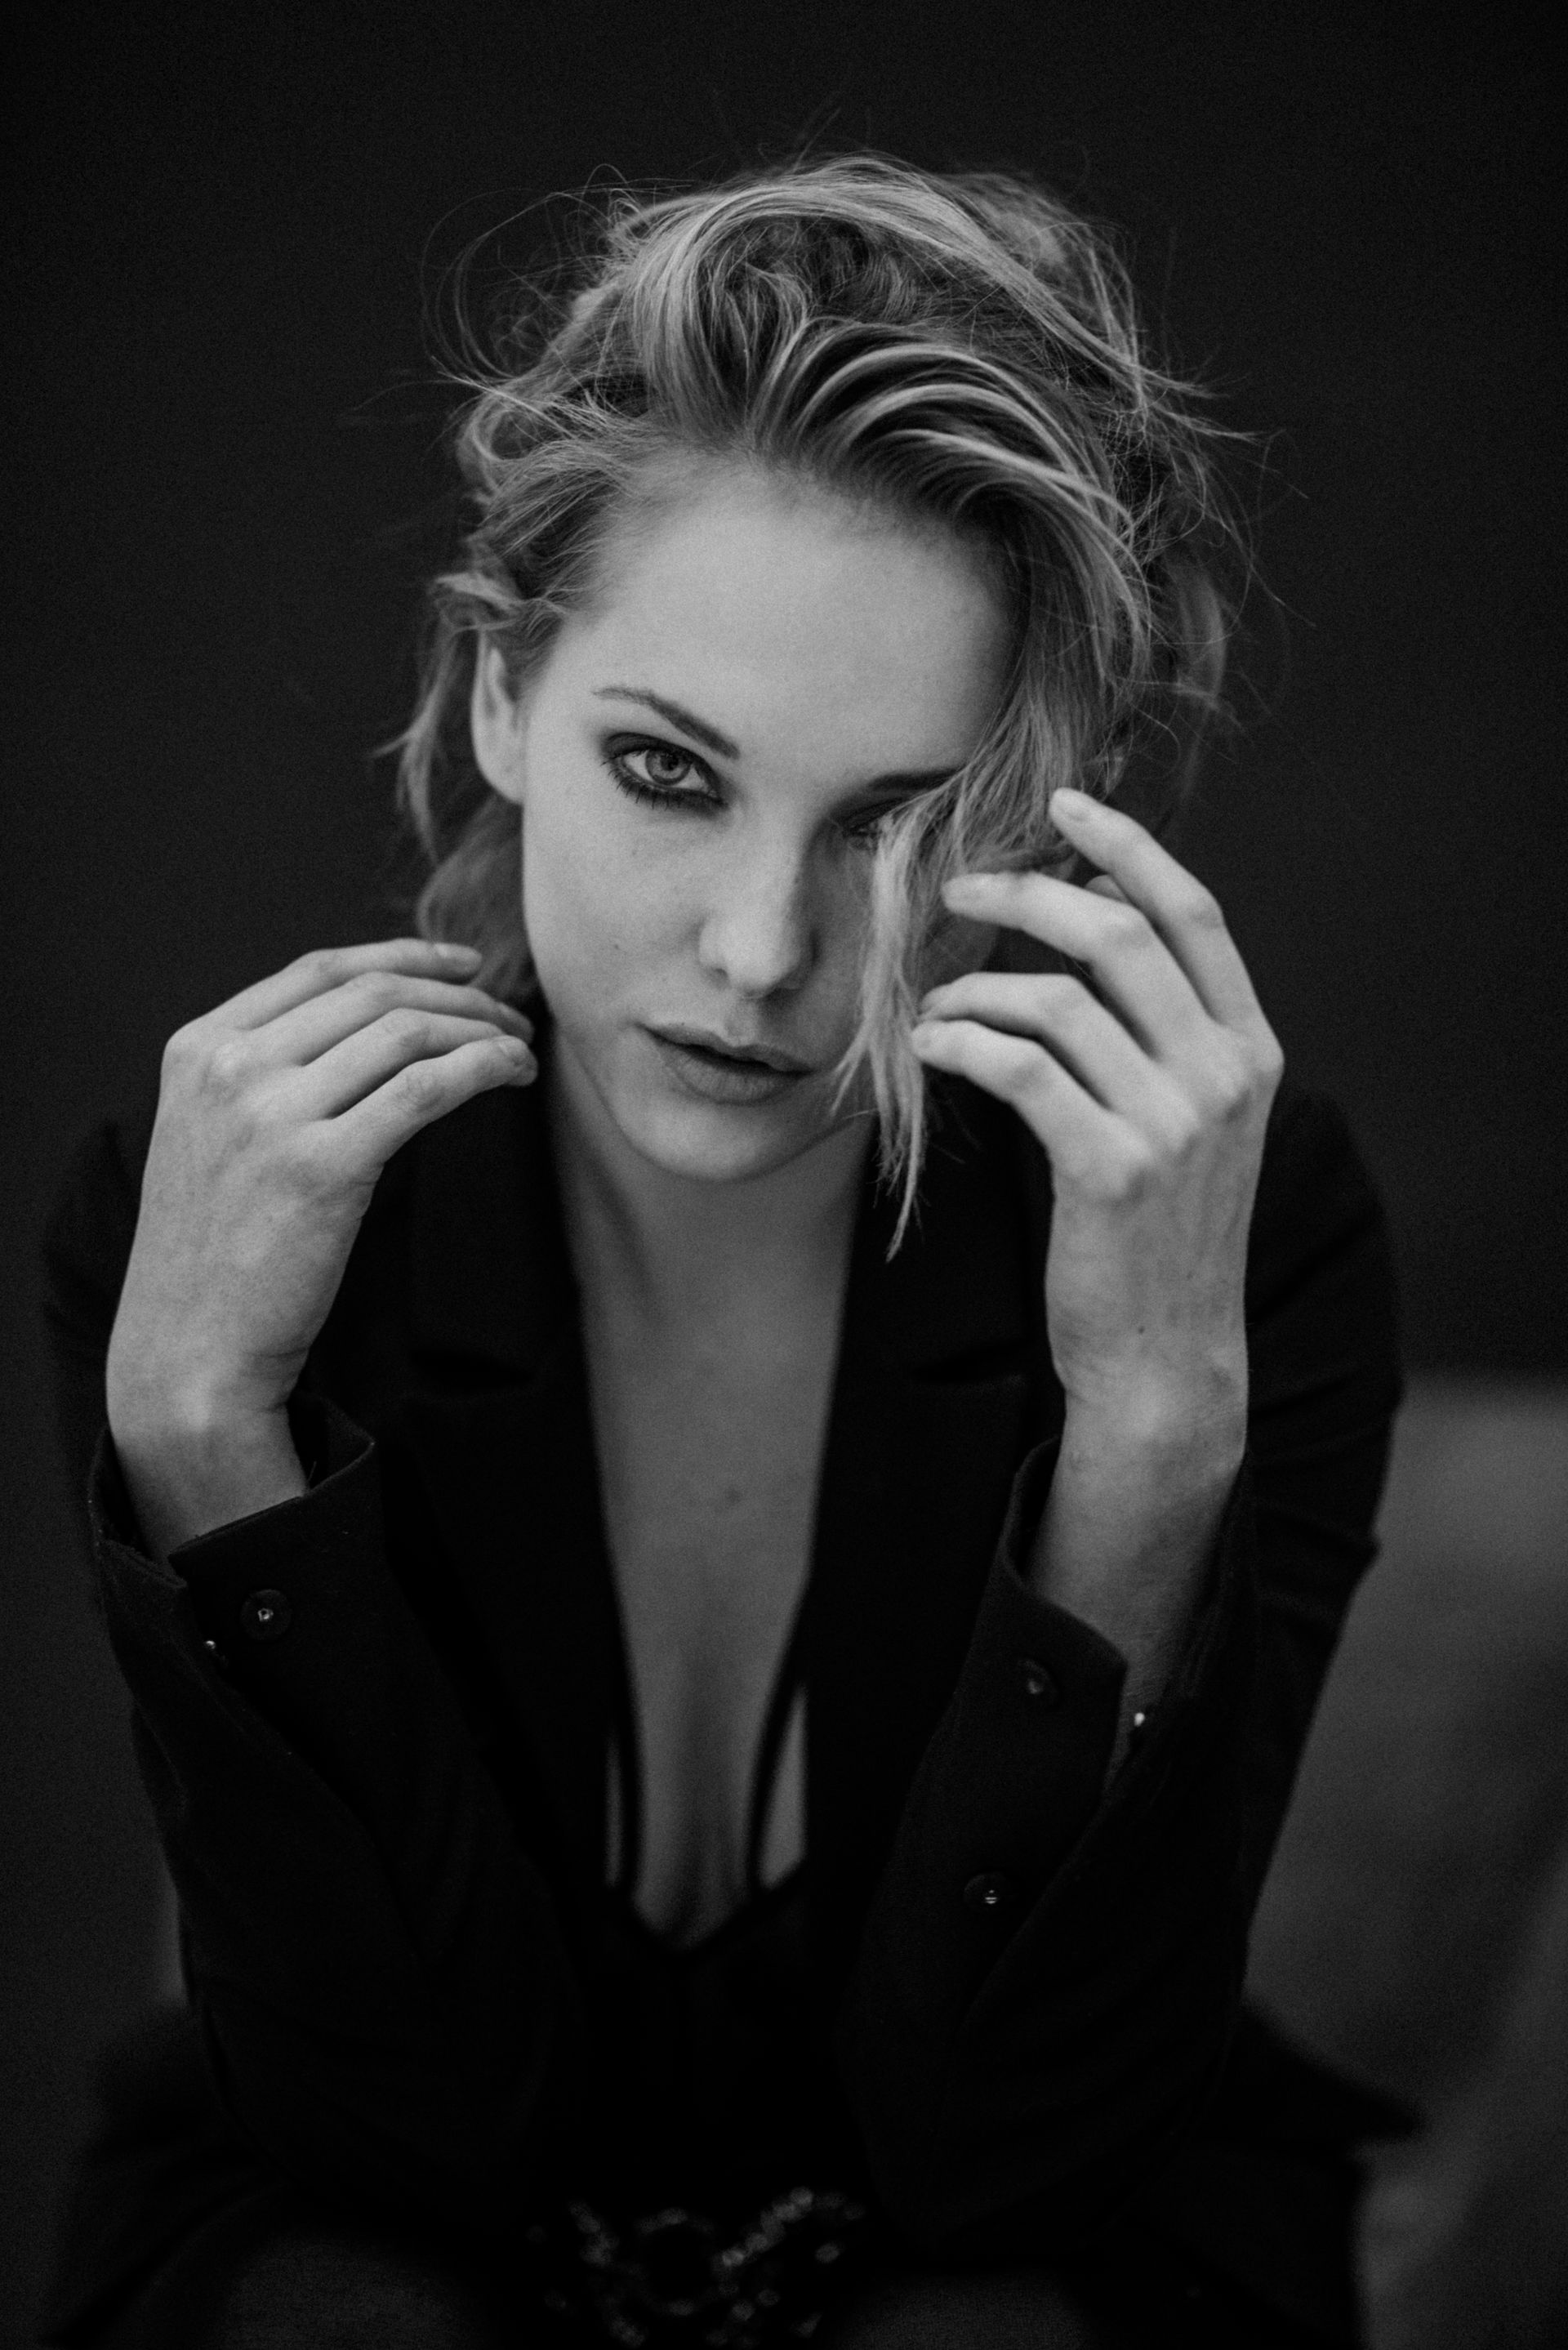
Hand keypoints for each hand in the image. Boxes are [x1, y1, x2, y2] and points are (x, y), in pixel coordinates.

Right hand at [107, 939, 535, 1462]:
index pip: (318, 970)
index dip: (403, 956)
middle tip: (510, 1017)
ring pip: (406, 1031)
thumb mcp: (213, 1137)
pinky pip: (425, 1088)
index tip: (462, 966)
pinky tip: (512, 1076)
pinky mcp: (322, 1168)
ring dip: (481, 1030)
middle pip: (372, 994)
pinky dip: (483, 1068)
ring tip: (520, 1052)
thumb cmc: (216, 1254)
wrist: (188, 1351)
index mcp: (199, 1049)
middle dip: (458, 996)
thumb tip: (379, 1031)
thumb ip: (268, 1076)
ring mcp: (272, 1115)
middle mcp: (230, 1068)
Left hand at [910, 788, 1282, 1445]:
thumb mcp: (1191, 1121)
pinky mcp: (1108, 1169)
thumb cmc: (1159, 1234)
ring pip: (1053, 1000)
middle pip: (1116, 935)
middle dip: (1027, 894)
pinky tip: (930, 1049)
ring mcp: (1171, 1123)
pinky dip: (960, 1043)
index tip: (1065, 807)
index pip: (1194, 912)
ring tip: (932, 1009)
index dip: (1128, 847)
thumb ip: (1160, 1026)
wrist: (1166, 1356)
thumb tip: (1094, 912)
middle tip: (960, 890)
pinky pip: (1018, 1067)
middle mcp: (1221, 1075)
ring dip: (972, 989)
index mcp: (1249, 1050)